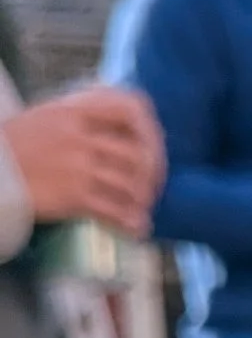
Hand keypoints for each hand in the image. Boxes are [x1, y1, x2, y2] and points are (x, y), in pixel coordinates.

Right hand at [3, 82, 163, 237]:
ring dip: (142, 201)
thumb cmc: (14, 147)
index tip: (150, 148)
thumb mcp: (45, 116)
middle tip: (150, 188)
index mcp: (73, 110)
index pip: (131, 109)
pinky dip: (131, 222)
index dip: (149, 130)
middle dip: (151, 175)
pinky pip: (115, 211)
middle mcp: (80, 136)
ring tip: (141, 209)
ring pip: (131, 184)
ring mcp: (78, 166)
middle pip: (137, 154)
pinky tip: (135, 228)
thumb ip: (79, 117)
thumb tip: (116, 129)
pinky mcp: (73, 196)